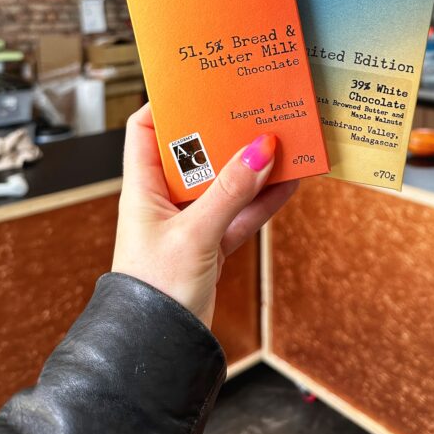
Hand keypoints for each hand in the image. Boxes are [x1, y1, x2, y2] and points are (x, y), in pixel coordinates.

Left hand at [112, 104, 298, 326]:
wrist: (159, 350)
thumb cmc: (155, 290)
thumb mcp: (194, 234)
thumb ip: (229, 193)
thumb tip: (260, 148)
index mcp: (143, 187)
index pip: (146, 129)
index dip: (168, 102)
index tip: (200, 83)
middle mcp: (165, 198)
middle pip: (196, 150)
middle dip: (224, 130)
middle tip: (253, 105)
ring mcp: (191, 220)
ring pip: (225, 182)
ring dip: (252, 165)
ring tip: (284, 138)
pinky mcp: (213, 243)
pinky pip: (241, 213)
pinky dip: (264, 200)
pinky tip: (290, 182)